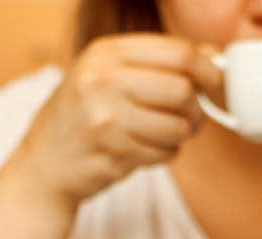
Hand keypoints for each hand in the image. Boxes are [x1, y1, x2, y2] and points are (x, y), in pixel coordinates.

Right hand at [10, 34, 219, 209]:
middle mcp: (102, 80)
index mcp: (105, 52)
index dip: (208, 70)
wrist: (44, 165)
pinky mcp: (113, 154)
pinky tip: (147, 151)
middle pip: (182, 89)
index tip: (217, 85)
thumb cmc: (83, 118)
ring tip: (165, 137)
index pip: (177, 51)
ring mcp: (105, 119)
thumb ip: (156, 64)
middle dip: (197, 109)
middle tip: (193, 120)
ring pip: (177, 126)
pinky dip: (165, 155)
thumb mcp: (107, 77)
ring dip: (181, 137)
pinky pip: (164, 154)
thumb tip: (213, 55)